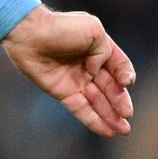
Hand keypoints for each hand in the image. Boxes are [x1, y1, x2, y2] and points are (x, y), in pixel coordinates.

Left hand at [0, 7, 136, 137]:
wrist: (30, 33)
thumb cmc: (61, 27)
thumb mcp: (94, 30)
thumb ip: (105, 52)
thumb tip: (98, 72)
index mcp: (99, 50)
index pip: (119, 67)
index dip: (126, 76)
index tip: (126, 82)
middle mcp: (89, 67)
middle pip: (110, 88)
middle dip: (120, 102)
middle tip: (127, 115)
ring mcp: (75, 80)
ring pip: (98, 102)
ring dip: (111, 116)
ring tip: (124, 130)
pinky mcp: (62, 92)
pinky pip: (81, 109)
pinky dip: (94, 120)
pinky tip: (107, 131)